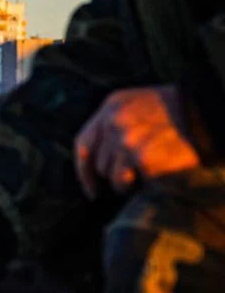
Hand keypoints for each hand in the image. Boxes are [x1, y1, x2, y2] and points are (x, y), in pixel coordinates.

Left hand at [74, 85, 199, 197]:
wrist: (209, 115)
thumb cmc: (177, 114)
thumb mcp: (140, 105)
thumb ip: (116, 122)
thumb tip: (97, 160)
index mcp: (112, 105)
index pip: (83, 142)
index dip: (84, 170)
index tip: (90, 188)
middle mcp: (114, 120)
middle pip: (99, 163)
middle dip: (114, 174)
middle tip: (136, 174)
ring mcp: (126, 139)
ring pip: (112, 176)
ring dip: (127, 181)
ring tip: (150, 171)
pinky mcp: (141, 157)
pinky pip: (128, 182)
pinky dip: (141, 183)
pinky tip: (157, 172)